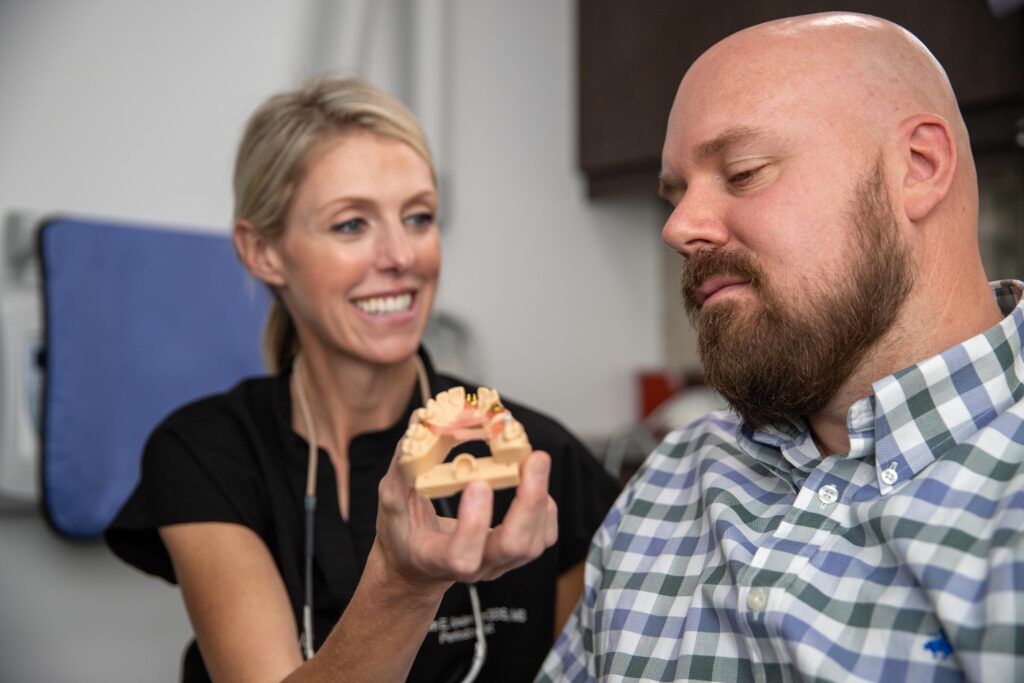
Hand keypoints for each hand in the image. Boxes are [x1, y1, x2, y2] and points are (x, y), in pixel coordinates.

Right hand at [374, 449, 557, 589]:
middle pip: (514, 547)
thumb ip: (406, 463)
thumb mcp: (392, 499)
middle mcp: (474, 566)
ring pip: (533, 542)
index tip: (478, 483)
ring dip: (540, 498)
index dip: (474, 523)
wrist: (418, 565)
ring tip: (534, 461)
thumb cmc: (404, 533)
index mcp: (436, 557)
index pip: (461, 556)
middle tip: (533, 459)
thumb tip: (422, 420)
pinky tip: (533, 480)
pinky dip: (545, 506)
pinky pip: (543, 536)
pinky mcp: (515, 554)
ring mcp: (498, 562)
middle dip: (529, 501)